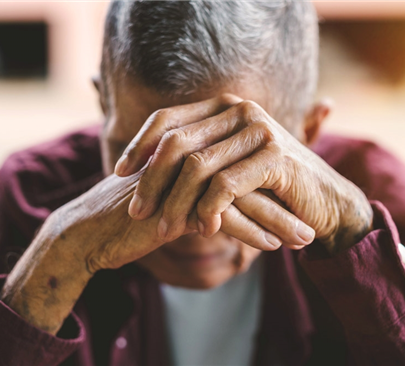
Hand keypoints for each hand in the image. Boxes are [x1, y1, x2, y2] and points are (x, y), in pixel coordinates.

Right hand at [1, 161, 301, 333]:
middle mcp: (187, 160)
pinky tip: (272, 246)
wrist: (89, 231)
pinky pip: (221, 218)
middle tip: (315, 218)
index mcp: (188, 152)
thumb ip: (199, 190)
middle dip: (285, 200)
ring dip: (277, 219)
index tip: (299, 201)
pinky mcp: (173, 206)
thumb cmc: (131, 214)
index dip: (272, 183)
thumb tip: (231, 200)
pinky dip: (250, 233)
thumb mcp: (169, 197)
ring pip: (241, 197)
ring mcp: (180, 181)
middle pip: (248, 175)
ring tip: (305, 238)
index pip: (241, 162)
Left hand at [115, 94, 372, 253]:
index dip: (138, 145)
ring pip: (197, 167)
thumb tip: (142, 167)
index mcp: (224, 107)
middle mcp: (240, 110)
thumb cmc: (269, 188)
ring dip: (176, 202)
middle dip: (150, 180)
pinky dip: (209, 209)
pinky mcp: (276, 157)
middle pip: (176, 143)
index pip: (167, 118)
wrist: (324, 203)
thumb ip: (195, 158)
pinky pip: (226, 185)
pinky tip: (204, 229)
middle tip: (136, 211)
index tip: (118, 173)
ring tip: (164, 228)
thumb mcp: (227, 167)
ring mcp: (260, 130)